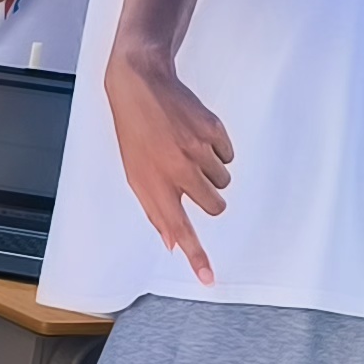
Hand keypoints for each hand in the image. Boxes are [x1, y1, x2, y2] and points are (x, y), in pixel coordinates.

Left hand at [101, 35, 231, 284]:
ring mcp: (198, 149)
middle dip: (208, 198)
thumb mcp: (135, 174)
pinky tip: (196, 135)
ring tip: (186, 150)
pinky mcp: (213, 130)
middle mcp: (178, 170)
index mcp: (155, 184)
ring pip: (224, 180)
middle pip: (215, 206)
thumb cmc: (136, 135)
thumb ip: (155, 210)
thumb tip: (172, 244)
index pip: (179, 229)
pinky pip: (229, 155)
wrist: (142, 85)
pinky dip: (217, 150)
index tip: (210, 279)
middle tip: (190, 179)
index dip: (196, 256)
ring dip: (211, 171)